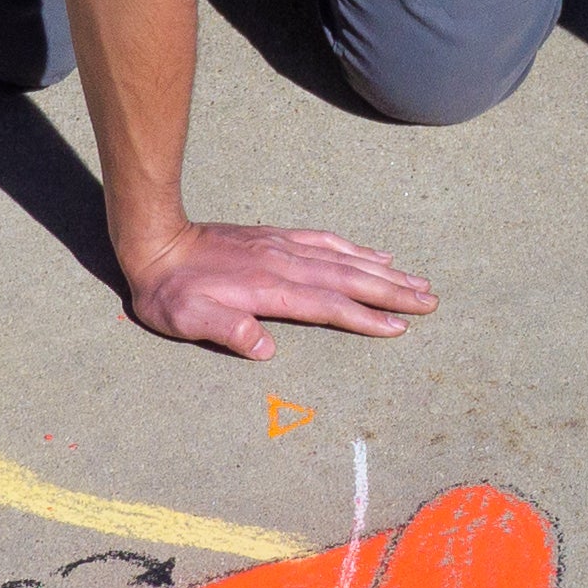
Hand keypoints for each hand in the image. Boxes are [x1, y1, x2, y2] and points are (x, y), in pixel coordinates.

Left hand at [125, 221, 437, 356]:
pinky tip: (375, 255)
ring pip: (346, 259)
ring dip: (384, 272)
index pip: (329, 305)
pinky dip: (356, 249)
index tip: (399, 327)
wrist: (156, 241)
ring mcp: (285, 248)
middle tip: (430, 301)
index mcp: (270, 290)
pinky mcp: (278, 237)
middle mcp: (286, 265)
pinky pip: (327, 242)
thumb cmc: (170, 291)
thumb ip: (228, 331)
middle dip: (393, 292)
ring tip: (417, 281)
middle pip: (351, 279)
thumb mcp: (188, 319)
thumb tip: (266, 349)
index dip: (366, 318)